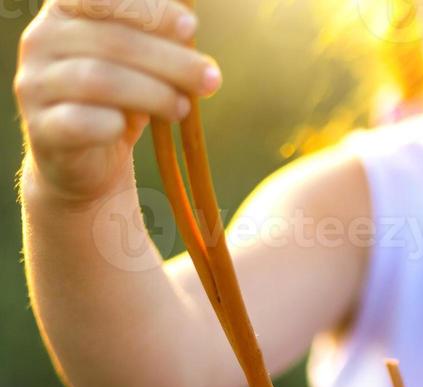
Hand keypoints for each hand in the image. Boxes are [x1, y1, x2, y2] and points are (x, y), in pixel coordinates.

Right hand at [15, 0, 221, 204]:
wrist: (87, 158)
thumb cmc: (120, 98)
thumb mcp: (141, 62)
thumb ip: (158, 39)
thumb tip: (190, 25)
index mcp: (64, 12)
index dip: (148, 10)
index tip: (190, 28)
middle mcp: (41, 40)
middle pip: (111, 42)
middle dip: (170, 60)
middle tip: (209, 78)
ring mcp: (35, 84)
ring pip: (98, 80)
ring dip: (153, 93)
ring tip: (183, 108)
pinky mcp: (42, 128)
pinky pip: (79, 122)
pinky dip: (110, 124)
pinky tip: (127, 129)